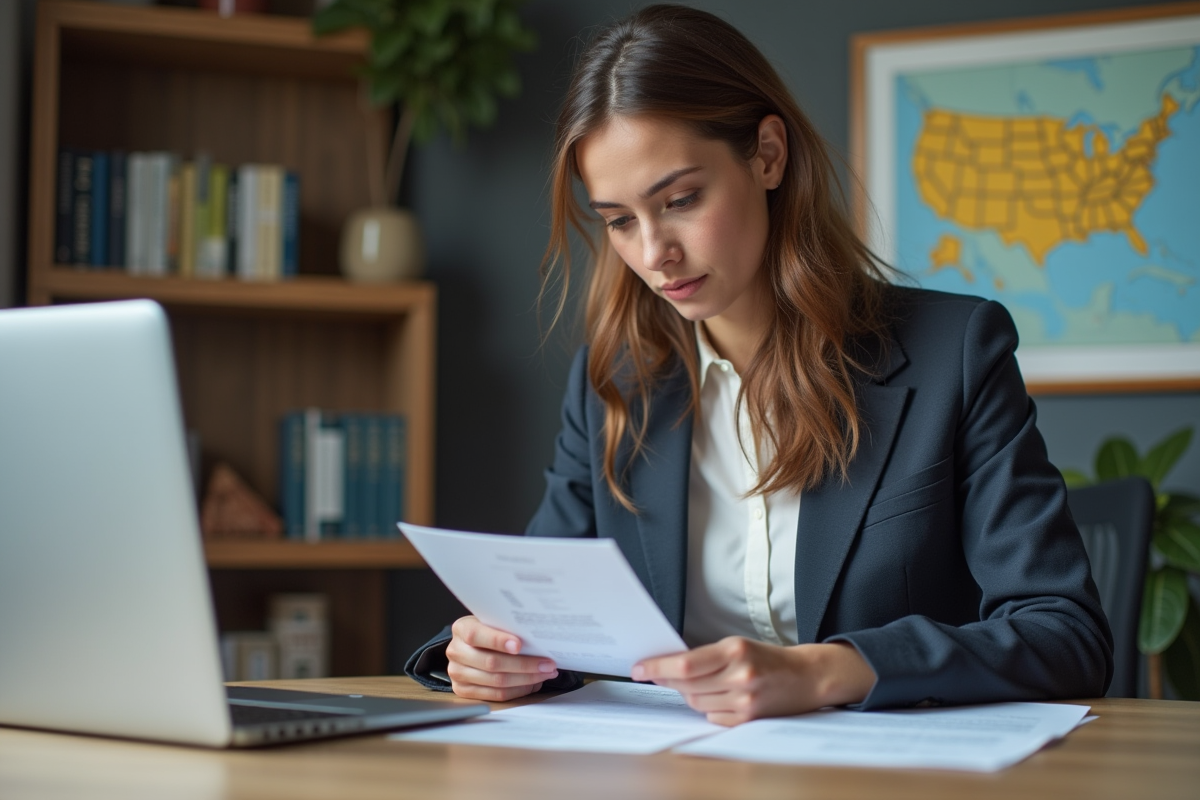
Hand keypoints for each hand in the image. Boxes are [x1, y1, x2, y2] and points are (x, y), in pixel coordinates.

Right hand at [444, 615, 558, 701]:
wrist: (469, 646)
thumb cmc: (487, 631)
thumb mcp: (492, 622)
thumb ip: (507, 628)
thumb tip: (537, 638)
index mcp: (462, 629)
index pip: (477, 635)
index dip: (498, 640)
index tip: (518, 645)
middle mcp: (456, 651)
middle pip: (492, 662)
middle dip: (524, 664)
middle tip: (547, 663)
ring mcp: (458, 673)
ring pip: (497, 681)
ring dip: (526, 679)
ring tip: (545, 673)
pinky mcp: (463, 691)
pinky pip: (496, 695)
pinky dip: (518, 690)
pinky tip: (532, 683)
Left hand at [631, 637, 875, 724]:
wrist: (807, 676)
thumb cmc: (768, 658)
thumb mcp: (737, 646)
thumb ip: (706, 656)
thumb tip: (669, 667)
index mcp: (735, 650)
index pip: (684, 664)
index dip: (657, 668)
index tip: (638, 669)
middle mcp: (740, 675)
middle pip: (687, 686)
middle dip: (668, 682)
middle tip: (656, 675)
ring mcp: (745, 700)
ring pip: (696, 703)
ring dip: (688, 695)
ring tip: (699, 684)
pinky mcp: (749, 719)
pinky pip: (712, 717)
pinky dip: (707, 708)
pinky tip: (717, 697)